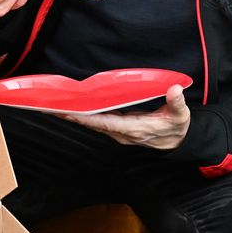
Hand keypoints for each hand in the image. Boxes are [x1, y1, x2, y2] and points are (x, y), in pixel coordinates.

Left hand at [62, 84, 190, 149]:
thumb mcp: (181, 116)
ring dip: (74, 116)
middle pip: (92, 124)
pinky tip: (73, 108)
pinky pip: (97, 122)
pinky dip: (84, 115)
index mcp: (135, 129)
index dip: (88, 118)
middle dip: (72, 116)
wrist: (178, 143)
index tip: (71, 113)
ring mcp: (118, 132)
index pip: (106, 123)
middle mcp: (122, 133)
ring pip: (92, 123)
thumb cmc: (177, 128)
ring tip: (55, 106)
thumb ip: (176, 103)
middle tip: (51, 107)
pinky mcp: (117, 129)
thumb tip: (174, 89)